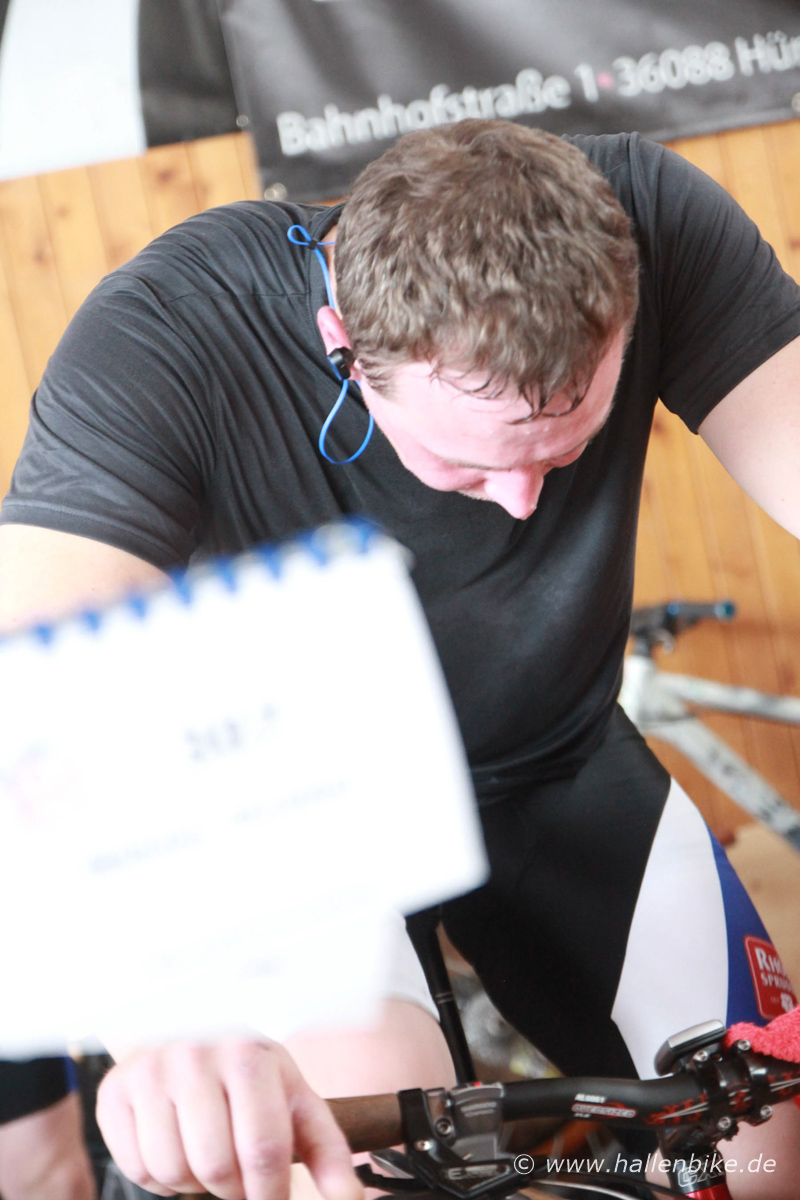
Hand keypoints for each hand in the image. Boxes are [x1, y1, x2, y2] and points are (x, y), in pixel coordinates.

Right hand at [96, 1038, 362, 1199]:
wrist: (188, 1029)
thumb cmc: (250, 1076)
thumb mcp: (295, 1101)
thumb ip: (328, 1154)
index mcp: (250, 1056)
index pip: (264, 1151)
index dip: (269, 1194)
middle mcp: (197, 1055)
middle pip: (216, 1168)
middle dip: (231, 1190)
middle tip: (237, 1176)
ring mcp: (152, 1070)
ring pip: (174, 1171)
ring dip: (193, 1184)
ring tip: (206, 1155)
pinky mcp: (116, 1090)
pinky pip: (136, 1167)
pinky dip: (158, 1177)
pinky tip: (175, 1146)